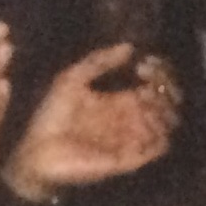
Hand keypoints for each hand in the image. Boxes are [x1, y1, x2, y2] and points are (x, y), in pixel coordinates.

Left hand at [3, 43, 179, 201]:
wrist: (36, 152)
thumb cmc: (51, 116)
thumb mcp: (72, 79)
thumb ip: (99, 61)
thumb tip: (130, 47)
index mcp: (120, 101)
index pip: (155, 86)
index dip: (158, 73)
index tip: (146, 64)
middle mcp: (131, 119)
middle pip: (168, 103)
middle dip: (166, 87)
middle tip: (148, 78)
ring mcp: (132, 139)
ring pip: (168, 124)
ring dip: (164, 108)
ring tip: (144, 97)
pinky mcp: (129, 159)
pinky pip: (157, 147)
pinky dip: (159, 130)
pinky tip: (142, 117)